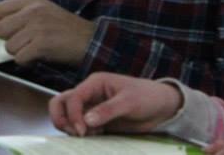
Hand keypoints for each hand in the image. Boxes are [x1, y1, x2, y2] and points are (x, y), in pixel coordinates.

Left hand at [0, 0, 95, 65]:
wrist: (92, 40)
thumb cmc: (65, 28)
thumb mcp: (42, 10)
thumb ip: (21, 14)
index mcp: (30, 0)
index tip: (9, 32)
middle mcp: (31, 10)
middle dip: (7, 40)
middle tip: (22, 44)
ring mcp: (37, 26)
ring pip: (8, 46)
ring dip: (19, 52)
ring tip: (34, 50)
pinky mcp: (42, 44)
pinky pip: (20, 57)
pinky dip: (27, 61)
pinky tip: (38, 57)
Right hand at [49, 73, 182, 136]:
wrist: (163, 107)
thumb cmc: (147, 97)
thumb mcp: (129, 102)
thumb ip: (107, 111)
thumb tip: (86, 122)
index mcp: (94, 84)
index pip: (73, 98)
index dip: (73, 114)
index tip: (81, 131)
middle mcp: (89, 95)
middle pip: (61, 102)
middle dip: (60, 117)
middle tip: (73, 133)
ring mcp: (92, 109)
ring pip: (68, 115)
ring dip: (70, 127)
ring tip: (84, 137)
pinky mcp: (98, 122)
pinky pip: (82, 127)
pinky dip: (82, 135)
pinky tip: (93, 139)